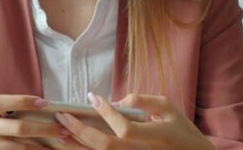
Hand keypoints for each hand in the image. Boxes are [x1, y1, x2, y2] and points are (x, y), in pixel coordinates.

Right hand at [0, 94, 69, 148]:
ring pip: (17, 148)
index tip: (45, 103)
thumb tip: (41, 107)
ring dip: (41, 148)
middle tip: (63, 130)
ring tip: (58, 146)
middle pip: (18, 128)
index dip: (23, 101)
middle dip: (44, 129)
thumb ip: (6, 111)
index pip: (3, 102)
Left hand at [53, 93, 214, 149]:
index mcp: (156, 137)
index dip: (106, 112)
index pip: (124, 127)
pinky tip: (75, 143)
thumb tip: (115, 101)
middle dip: (80, 130)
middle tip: (63, 116)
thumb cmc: (181, 130)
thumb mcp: (168, 108)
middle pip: (106, 146)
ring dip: (79, 144)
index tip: (92, 97)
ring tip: (61, 131)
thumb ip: (142, 100)